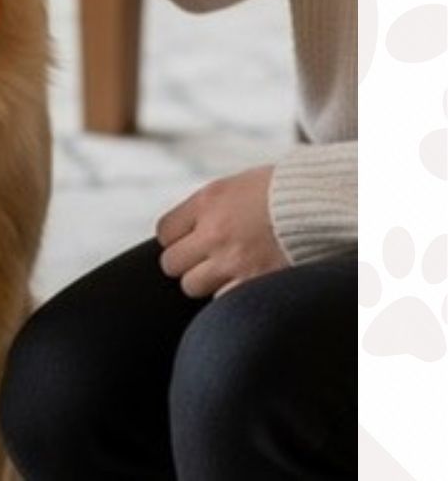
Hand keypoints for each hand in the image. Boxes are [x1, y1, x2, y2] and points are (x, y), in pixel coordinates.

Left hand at [155, 165, 288, 299]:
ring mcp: (233, 260)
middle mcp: (214, 231)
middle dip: (185, 264)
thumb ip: (209, 208)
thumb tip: (187, 230)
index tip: (188, 240)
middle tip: (204, 260)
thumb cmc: (283, 191)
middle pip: (171, 264)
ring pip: (192, 286)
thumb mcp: (237, 186)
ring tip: (226, 272)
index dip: (175, 239)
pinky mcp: (255, 282)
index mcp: (207, 201)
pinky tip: (244, 283)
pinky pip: (222, 301)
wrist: (324, 202)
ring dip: (206, 282)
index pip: (164, 232)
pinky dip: (230, 296)